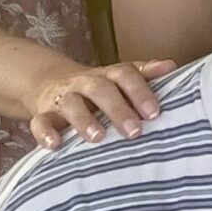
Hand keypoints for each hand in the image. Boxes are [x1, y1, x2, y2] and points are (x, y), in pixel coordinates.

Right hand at [29, 59, 174, 147]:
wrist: (50, 83)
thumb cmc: (97, 87)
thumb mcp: (119, 78)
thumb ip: (144, 74)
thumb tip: (171, 65)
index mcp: (108, 75)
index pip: (125, 76)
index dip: (140, 92)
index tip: (154, 113)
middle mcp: (85, 83)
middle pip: (100, 89)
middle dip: (118, 109)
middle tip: (135, 131)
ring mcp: (62, 98)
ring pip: (70, 104)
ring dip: (84, 120)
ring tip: (98, 138)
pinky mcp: (43, 114)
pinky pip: (40, 122)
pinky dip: (45, 133)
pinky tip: (55, 145)